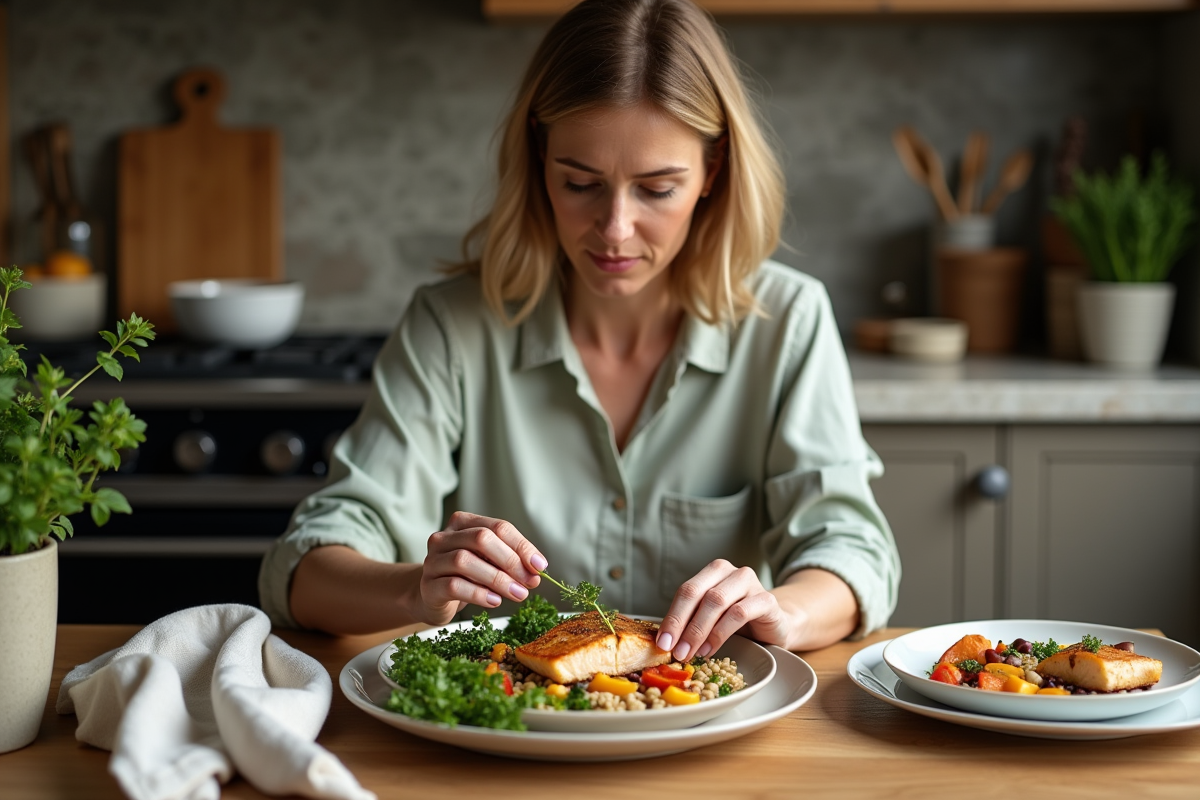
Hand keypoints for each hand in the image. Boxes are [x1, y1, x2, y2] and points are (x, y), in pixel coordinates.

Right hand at [418, 511, 545, 624]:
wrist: (431, 598)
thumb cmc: (465, 576)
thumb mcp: (488, 562)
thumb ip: (508, 560)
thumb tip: (536, 570)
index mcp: (462, 523)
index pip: (498, 527)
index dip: (522, 546)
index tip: (540, 566)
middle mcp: (444, 537)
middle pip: (481, 538)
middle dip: (511, 561)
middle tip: (530, 581)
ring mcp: (433, 560)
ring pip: (465, 561)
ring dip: (498, 579)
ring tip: (518, 593)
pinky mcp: (428, 586)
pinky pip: (454, 585)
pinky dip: (478, 593)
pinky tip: (495, 601)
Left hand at [655, 560, 795, 661]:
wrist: (776, 627)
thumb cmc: (739, 623)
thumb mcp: (711, 619)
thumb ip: (691, 622)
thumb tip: (664, 642)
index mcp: (713, 572)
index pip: (686, 591)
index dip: (672, 617)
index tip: (662, 643)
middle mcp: (731, 572)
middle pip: (698, 593)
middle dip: (682, 624)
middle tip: (674, 650)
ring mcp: (750, 582)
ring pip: (717, 601)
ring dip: (699, 631)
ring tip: (691, 653)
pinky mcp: (767, 599)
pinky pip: (740, 613)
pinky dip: (721, 633)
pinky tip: (711, 649)